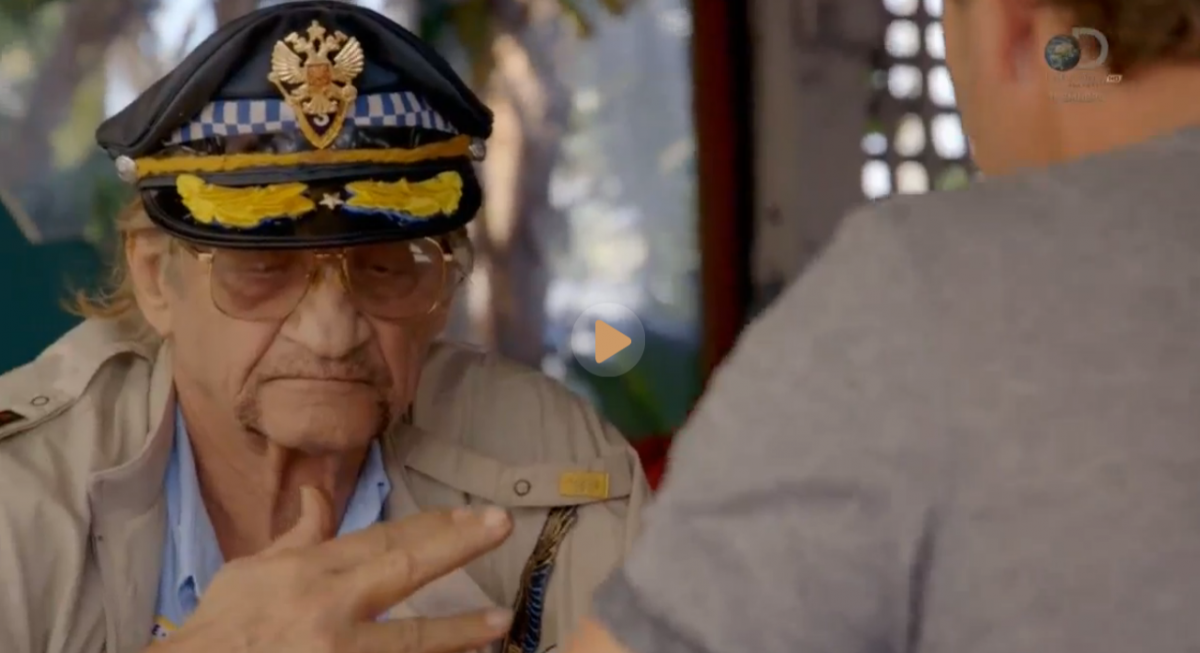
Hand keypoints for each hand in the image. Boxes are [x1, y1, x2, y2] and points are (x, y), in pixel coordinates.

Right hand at [159, 487, 514, 652]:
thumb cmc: (219, 628)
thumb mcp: (251, 571)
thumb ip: (299, 537)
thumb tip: (316, 494)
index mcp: (309, 571)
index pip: (384, 539)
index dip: (435, 524)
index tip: (477, 514)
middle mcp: (327, 608)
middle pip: (404, 569)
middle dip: (458, 547)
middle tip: (503, 527)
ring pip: (408, 639)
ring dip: (457, 630)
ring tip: (499, 621)